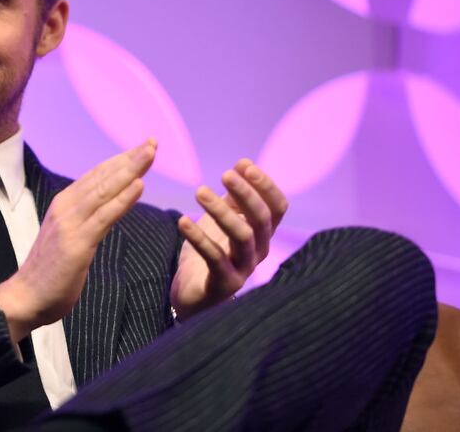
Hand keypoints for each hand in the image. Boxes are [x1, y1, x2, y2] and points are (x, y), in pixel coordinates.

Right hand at [0, 140, 156, 341]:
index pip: (97, 175)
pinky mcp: (77, 243)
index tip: (143, 147)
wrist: (26, 297)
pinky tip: (139, 185)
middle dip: (130, 158)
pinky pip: (104, 216)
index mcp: (65, 204)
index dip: (121, 160)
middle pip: (103, 176)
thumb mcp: (71, 237)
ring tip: (150, 154)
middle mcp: (66, 207)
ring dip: (130, 170)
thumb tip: (108, 206)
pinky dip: (122, 199)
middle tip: (153, 141)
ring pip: (105, 190)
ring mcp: (70, 224)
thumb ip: (87, 219)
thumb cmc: (51, 271)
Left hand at [170, 159, 287, 320]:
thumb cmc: (212, 250)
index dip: (265, 185)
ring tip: (199, 191)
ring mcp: (244, 269)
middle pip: (262, 219)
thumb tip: (243, 164)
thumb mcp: (223, 218)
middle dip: (246, 194)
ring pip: (242, 237)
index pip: (278, 207)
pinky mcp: (224, 284)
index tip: (244, 165)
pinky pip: (215, 258)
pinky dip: (198, 238)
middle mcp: (260, 250)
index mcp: (262, 233)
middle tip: (224, 173)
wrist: (195, 294)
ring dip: (221, 212)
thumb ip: (234, 196)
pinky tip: (182, 220)